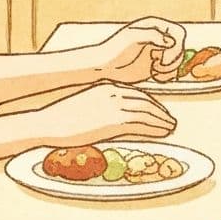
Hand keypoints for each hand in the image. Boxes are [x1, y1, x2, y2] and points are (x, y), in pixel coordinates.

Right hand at [39, 82, 176, 146]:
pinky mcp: (114, 121)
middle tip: (169, 120)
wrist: (48, 122)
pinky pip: (141, 124)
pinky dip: (155, 128)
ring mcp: (114, 106)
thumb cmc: (62, 118)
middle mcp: (114, 93)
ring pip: (147, 112)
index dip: (151, 103)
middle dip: (159, 111)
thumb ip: (103, 109)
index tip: (159, 111)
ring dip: (162, 121)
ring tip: (171, 127)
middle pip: (145, 101)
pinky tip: (164, 133)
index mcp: (107, 87)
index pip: (136, 94)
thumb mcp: (86, 105)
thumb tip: (115, 121)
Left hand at [90, 18, 185, 83]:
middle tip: (158, 66)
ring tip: (156, 72)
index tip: (163, 57)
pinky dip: (168, 75)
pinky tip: (156, 76)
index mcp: (155, 26)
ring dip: (171, 69)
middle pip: (181, 48)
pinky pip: (172, 71)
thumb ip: (152, 35)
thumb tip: (171, 41)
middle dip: (173, 60)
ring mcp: (159, 51)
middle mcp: (159, 37)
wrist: (103, 67)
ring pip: (178, 60)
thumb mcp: (132, 38)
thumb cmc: (114, 50)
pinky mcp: (156, 65)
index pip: (178, 33)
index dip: (176, 47)